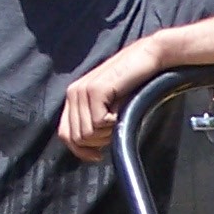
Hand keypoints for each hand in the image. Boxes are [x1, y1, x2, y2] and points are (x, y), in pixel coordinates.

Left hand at [58, 39, 161, 163]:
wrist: (148, 58)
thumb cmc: (134, 84)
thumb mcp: (109, 106)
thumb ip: (93, 121)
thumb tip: (89, 151)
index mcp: (74, 97)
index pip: (66, 135)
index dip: (81, 151)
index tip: (98, 156)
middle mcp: (73, 92)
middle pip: (77, 138)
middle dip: (98, 142)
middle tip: (115, 128)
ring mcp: (82, 90)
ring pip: (87, 134)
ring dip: (107, 133)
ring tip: (119, 117)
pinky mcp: (95, 90)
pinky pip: (98, 124)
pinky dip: (113, 124)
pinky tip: (122, 110)